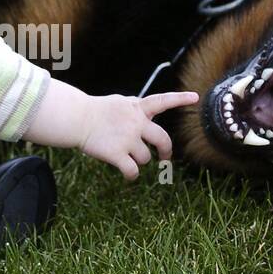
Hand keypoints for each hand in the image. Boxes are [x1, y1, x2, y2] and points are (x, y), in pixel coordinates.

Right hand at [78, 91, 198, 179]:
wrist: (77, 119)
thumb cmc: (96, 111)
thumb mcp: (119, 103)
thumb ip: (136, 108)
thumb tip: (147, 110)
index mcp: (137, 108)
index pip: (162, 100)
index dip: (180, 99)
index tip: (195, 98)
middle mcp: (136, 123)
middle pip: (162, 140)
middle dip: (165, 151)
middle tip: (164, 157)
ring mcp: (128, 139)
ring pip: (145, 158)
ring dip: (137, 160)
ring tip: (124, 155)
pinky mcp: (117, 154)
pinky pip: (132, 171)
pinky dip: (131, 176)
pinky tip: (127, 175)